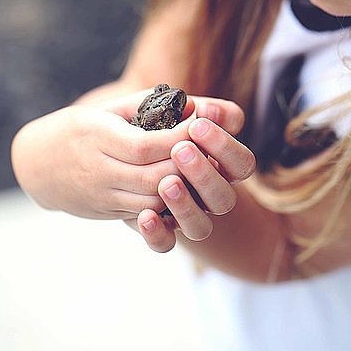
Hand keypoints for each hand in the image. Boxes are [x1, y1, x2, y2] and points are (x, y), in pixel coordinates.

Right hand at [11, 90, 194, 218]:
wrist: (37, 164)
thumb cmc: (78, 129)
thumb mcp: (106, 107)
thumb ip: (146, 102)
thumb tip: (190, 103)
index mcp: (97, 136)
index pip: (147, 145)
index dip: (180, 138)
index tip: (201, 126)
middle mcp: (98, 169)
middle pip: (154, 176)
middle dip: (187, 166)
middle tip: (208, 151)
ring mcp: (101, 195)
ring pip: (152, 201)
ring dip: (181, 188)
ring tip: (198, 170)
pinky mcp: (107, 211)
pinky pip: (143, 212)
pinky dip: (167, 203)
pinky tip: (182, 187)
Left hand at [134, 108, 255, 252]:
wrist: (108, 155)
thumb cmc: (147, 126)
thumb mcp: (165, 111)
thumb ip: (189, 107)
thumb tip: (201, 107)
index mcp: (220, 164)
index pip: (242, 163)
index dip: (225, 146)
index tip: (198, 124)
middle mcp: (207, 194)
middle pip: (225, 199)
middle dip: (205, 174)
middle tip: (180, 150)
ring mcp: (185, 214)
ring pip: (200, 227)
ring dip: (185, 205)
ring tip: (165, 183)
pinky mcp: (158, 229)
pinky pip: (165, 244)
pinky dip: (157, 234)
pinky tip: (145, 215)